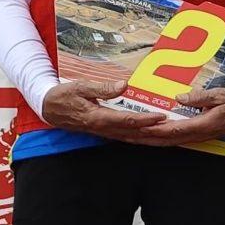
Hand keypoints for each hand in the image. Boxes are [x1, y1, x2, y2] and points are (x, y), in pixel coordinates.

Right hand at [40, 80, 162, 141]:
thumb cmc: (64, 96)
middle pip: (135, 133)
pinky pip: (128, 137)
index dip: (146, 119)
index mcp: (99, 117)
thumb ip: (103, 88)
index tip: (161, 116)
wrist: (50, 109)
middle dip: (155, 133)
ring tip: (170, 137)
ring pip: (133, 138)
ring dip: (151, 138)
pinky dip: (142, 138)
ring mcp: (106, 133)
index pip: (128, 120)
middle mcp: (105, 129)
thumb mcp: (81, 87)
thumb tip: (124, 85)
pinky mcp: (107, 132)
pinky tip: (154, 137)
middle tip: (175, 131)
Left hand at [135, 86, 224, 146]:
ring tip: (132, 139)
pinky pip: (174, 140)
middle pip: (167, 140)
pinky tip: (149, 138)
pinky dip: (159, 140)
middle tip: (128, 137)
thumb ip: (199, 96)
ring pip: (169, 143)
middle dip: (147, 139)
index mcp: (202, 124)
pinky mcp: (195, 136)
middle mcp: (197, 134)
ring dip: (150, 142)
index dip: (157, 129)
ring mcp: (196, 137)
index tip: (141, 127)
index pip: (175, 129)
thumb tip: (179, 97)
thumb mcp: (219, 94)